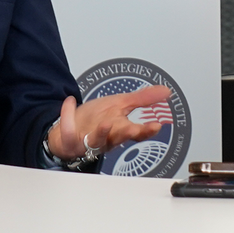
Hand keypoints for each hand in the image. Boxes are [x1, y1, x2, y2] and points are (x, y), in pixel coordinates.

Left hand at [49, 85, 171, 159]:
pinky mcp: (71, 140)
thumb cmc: (95, 119)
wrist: (69, 128)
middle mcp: (107, 138)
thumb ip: (143, 99)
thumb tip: (166, 91)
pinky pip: (69, 130)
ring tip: (106, 124)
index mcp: (120, 129)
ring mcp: (89, 141)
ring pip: (97, 140)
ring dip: (102, 133)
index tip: (155, 126)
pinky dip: (68, 115)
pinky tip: (70, 102)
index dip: (146, 130)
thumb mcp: (120, 104)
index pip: (136, 132)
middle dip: (126, 133)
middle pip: (119, 138)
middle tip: (133, 128)